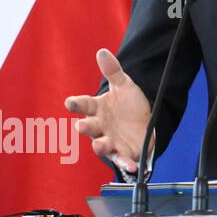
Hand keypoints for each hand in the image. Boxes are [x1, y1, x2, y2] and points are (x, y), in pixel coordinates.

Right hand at [64, 49, 152, 174]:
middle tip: (81, 126)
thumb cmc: (128, 106)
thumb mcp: (124, 86)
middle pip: (89, 127)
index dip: (76, 104)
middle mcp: (99, 126)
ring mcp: (110, 140)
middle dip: (85, 127)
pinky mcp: (123, 152)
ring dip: (100, 146)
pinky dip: (125, 163)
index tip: (70, 102)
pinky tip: (130, 165)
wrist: (145, 124)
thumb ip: (113, 71)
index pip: (84, 105)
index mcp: (97, 109)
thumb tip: (102, 51)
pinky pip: (121, 159)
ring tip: (99, 144)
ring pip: (101, 145)